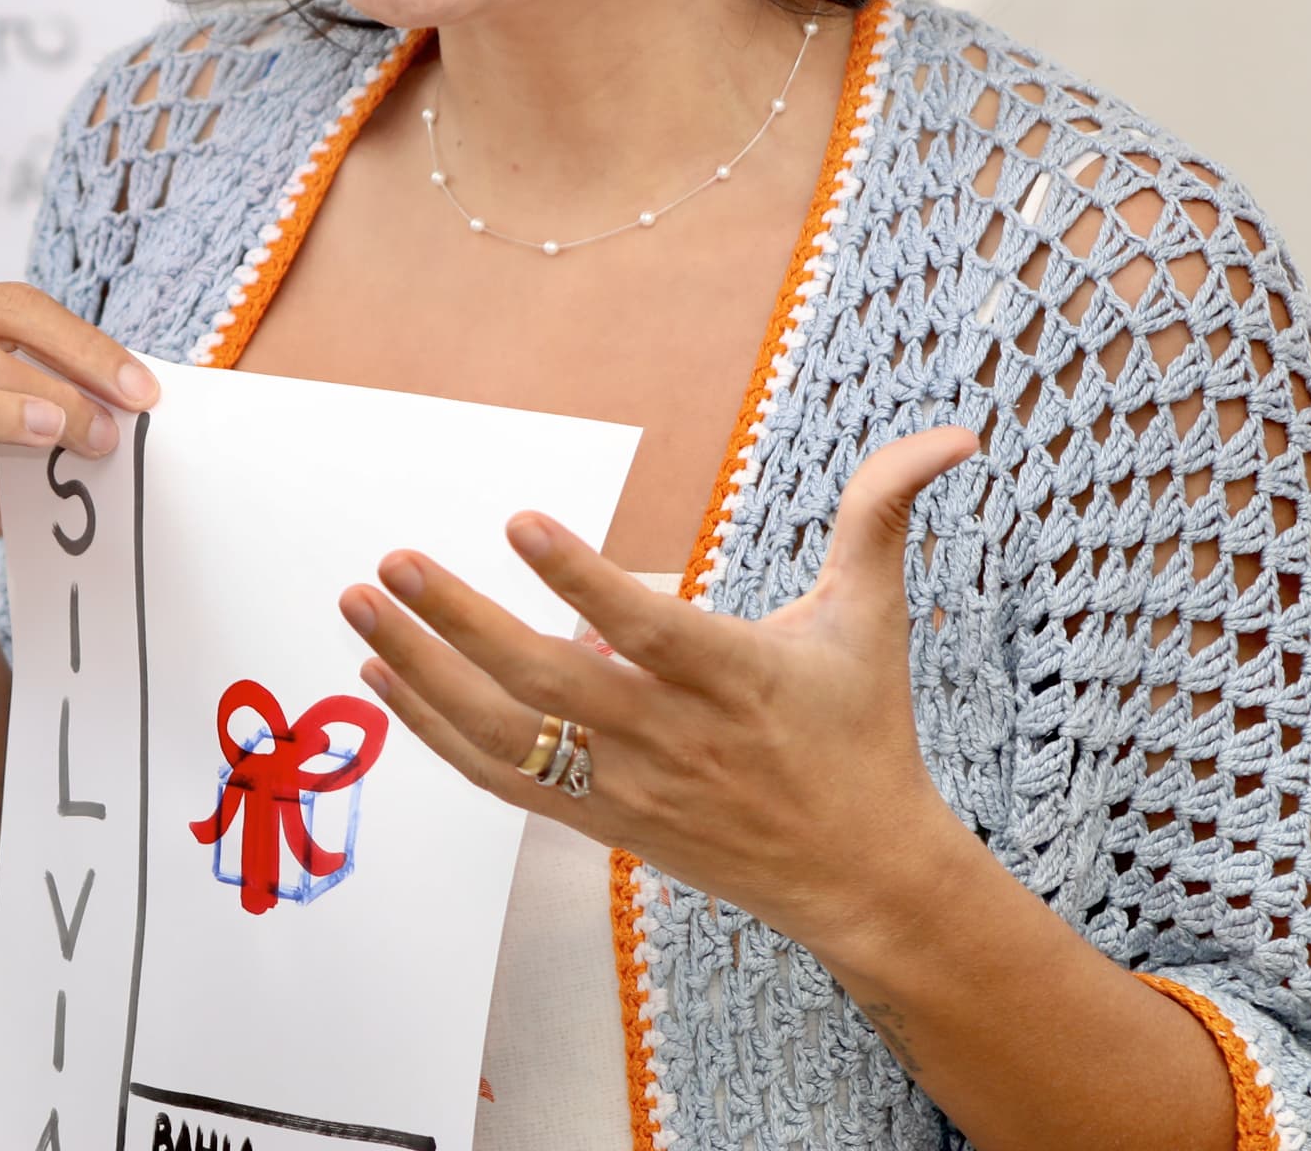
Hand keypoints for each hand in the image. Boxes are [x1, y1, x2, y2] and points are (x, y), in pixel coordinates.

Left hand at [339, 426, 980, 960]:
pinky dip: (433, 728)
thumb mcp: (875, 617)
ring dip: (420, 670)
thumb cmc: (861, 733)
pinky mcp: (595, 817)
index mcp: (734, 678)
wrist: (861, 876)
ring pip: (503, 732)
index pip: (646, 626)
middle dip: (457, 620)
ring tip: (358, 605)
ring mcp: (623, 784)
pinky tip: (381, 675)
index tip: (518, 520)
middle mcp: (669, 737)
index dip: (581, 576)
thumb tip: (952, 434)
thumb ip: (884, 514)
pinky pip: (497, 776)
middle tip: (390, 562)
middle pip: (545, 681)